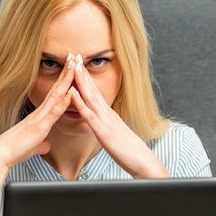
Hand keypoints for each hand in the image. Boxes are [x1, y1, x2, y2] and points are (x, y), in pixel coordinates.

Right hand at [0, 55, 75, 170]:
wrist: (1, 155)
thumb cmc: (15, 151)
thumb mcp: (32, 147)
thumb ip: (40, 144)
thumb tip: (46, 146)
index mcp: (39, 116)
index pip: (54, 95)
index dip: (62, 82)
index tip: (70, 69)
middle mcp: (40, 113)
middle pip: (56, 89)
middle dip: (66, 72)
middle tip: (74, 56)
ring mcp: (40, 117)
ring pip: (57, 94)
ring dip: (67, 79)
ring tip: (75, 64)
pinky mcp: (40, 126)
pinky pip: (55, 111)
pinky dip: (65, 100)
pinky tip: (73, 90)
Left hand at [72, 54, 169, 177]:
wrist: (142, 161)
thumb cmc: (128, 151)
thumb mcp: (115, 134)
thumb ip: (108, 125)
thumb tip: (102, 121)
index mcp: (108, 114)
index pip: (95, 92)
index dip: (86, 77)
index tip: (79, 63)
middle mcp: (107, 113)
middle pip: (92, 88)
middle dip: (82, 72)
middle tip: (74, 54)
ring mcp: (105, 120)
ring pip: (90, 97)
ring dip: (81, 81)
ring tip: (73, 65)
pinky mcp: (103, 131)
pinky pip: (89, 115)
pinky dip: (80, 103)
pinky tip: (73, 93)